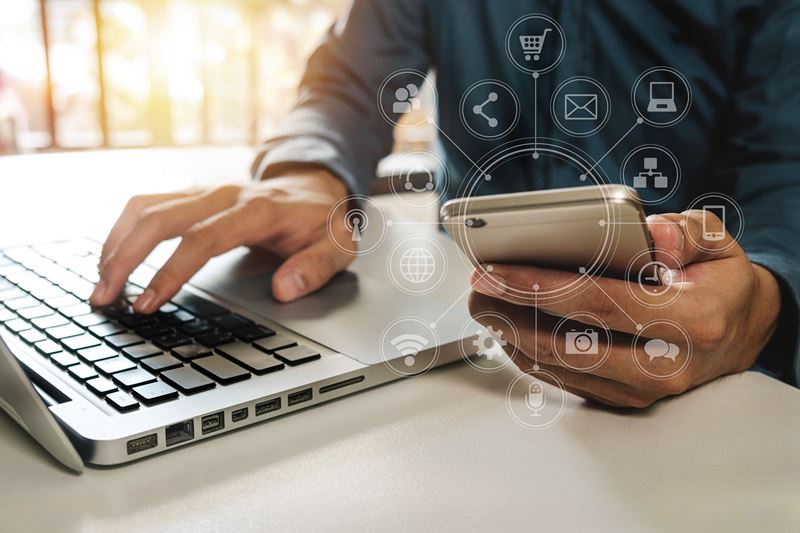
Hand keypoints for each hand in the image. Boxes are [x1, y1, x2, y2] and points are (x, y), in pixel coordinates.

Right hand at [90, 170, 353, 312]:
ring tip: (100, 282)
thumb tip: (285, 290)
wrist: (316, 187)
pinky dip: (124, 228)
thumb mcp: (339, 246)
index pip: (203, 239)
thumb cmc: (322, 221)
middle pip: (161, 218)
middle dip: (126, 258)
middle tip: (105, 297)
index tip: (147, 301)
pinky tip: (113, 255)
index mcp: (258, 210)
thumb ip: (316, 267)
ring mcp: (206, 190)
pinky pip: (148, 203)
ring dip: (116, 242)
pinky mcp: (193, 193)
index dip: (171, 270)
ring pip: (146, 206)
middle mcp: (224, 194)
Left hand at [469, 210, 781, 407]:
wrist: (740, 332)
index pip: (600, 303)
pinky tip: (507, 325)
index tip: (495, 270)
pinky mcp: (624, 400)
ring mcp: (643, 390)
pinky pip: (563, 379)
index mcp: (691, 322)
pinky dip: (528, 352)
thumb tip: (649, 234)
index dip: (540, 286)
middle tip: (476, 285)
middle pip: (568, 343)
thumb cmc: (719, 283)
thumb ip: (684, 232)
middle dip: (511, 312)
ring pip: (559, 367)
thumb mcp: (717, 243)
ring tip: (482, 301)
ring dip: (510, 334)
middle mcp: (665, 365)